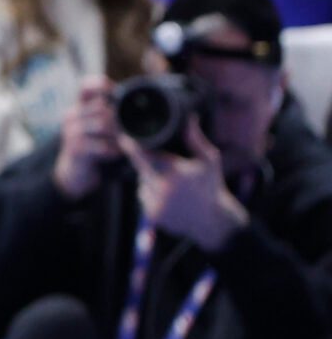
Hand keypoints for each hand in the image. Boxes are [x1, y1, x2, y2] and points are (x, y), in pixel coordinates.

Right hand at [53, 76, 121, 199]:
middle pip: (101, 107)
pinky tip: (118, 152)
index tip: (115, 92)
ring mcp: (71, 132)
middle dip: (118, 117)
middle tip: (132, 127)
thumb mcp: (99, 124)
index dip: (101, 84)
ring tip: (127, 140)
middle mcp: (72, 116)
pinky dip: (114, 149)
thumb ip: (112, 112)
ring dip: (118, 134)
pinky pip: (102, 146)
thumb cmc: (95, 144)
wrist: (77, 169)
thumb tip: (141, 100)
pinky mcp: (76, 149)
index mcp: (79, 106)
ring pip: (102, 125)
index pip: (86, 86)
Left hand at [123, 119, 247, 251]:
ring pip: (141, 184)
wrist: (213, 221)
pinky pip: (144, 198)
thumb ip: (196, 139)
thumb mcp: (209, 160)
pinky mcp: (152, 216)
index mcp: (172, 173)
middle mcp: (160, 189)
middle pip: (141, 169)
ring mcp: (154, 204)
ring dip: (150, 180)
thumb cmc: (212, 186)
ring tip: (173, 184)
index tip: (124, 136)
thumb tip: (190, 118)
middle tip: (169, 167)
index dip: (130, 145)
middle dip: (149, 164)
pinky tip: (170, 196)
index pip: (141, 155)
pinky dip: (151, 194)